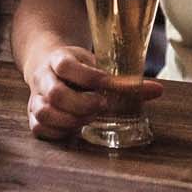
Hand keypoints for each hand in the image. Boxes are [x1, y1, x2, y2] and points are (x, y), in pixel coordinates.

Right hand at [22, 44, 161, 141]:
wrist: (47, 65)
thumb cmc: (79, 68)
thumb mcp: (97, 66)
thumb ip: (123, 82)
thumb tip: (158, 90)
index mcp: (58, 59)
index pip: (66, 66)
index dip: (89, 78)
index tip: (108, 85)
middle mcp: (43, 77)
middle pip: (56, 94)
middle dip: (82, 104)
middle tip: (100, 106)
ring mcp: (35, 97)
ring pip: (44, 112)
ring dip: (70, 120)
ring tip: (87, 119)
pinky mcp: (33, 114)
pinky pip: (39, 127)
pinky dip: (58, 132)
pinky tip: (74, 129)